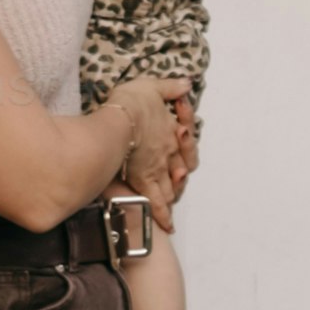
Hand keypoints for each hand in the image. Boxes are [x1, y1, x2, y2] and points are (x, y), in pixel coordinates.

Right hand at [105, 75, 189, 203]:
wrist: (121, 118)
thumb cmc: (133, 101)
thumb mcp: (153, 87)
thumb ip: (170, 87)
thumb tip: (187, 83)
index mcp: (171, 132)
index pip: (185, 144)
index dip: (186, 147)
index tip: (182, 149)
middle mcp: (169, 153)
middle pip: (181, 170)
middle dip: (180, 179)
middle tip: (177, 182)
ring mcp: (158, 168)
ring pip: (170, 188)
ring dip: (172, 198)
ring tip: (171, 210)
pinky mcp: (144, 180)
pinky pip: (156, 202)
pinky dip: (162, 215)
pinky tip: (166, 226)